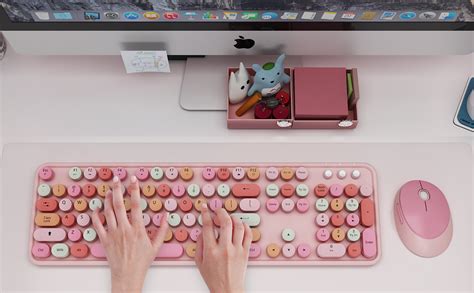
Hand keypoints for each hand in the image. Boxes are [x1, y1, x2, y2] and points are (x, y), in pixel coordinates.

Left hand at [91, 176, 168, 292]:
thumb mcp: (156, 246)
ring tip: (109, 191)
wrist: (127, 275)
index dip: (134, 190)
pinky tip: (97, 209)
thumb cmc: (141, 262)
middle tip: (117, 179)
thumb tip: (166, 216)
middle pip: (119, 204)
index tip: (133, 180)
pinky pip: (97, 225)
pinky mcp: (105, 240)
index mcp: (138, 229)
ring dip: (107, 199)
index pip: (136, 205)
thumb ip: (162, 230)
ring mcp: (113, 234)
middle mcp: (124, 229)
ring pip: (108, 212)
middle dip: (117, 189)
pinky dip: (96, 215)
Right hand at [195, 203, 251, 292]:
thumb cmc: (213, 278)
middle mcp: (225, 249)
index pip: (207, 226)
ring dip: (234, 218)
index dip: (205, 214)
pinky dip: (246, 226)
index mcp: (211, 251)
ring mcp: (237, 250)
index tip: (205, 207)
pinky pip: (248, 234)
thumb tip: (202, 230)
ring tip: (230, 217)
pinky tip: (241, 225)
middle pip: (225, 222)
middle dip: (221, 212)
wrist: (228, 290)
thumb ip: (199, 245)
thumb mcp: (199, 262)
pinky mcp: (246, 252)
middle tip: (218, 210)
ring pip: (238, 226)